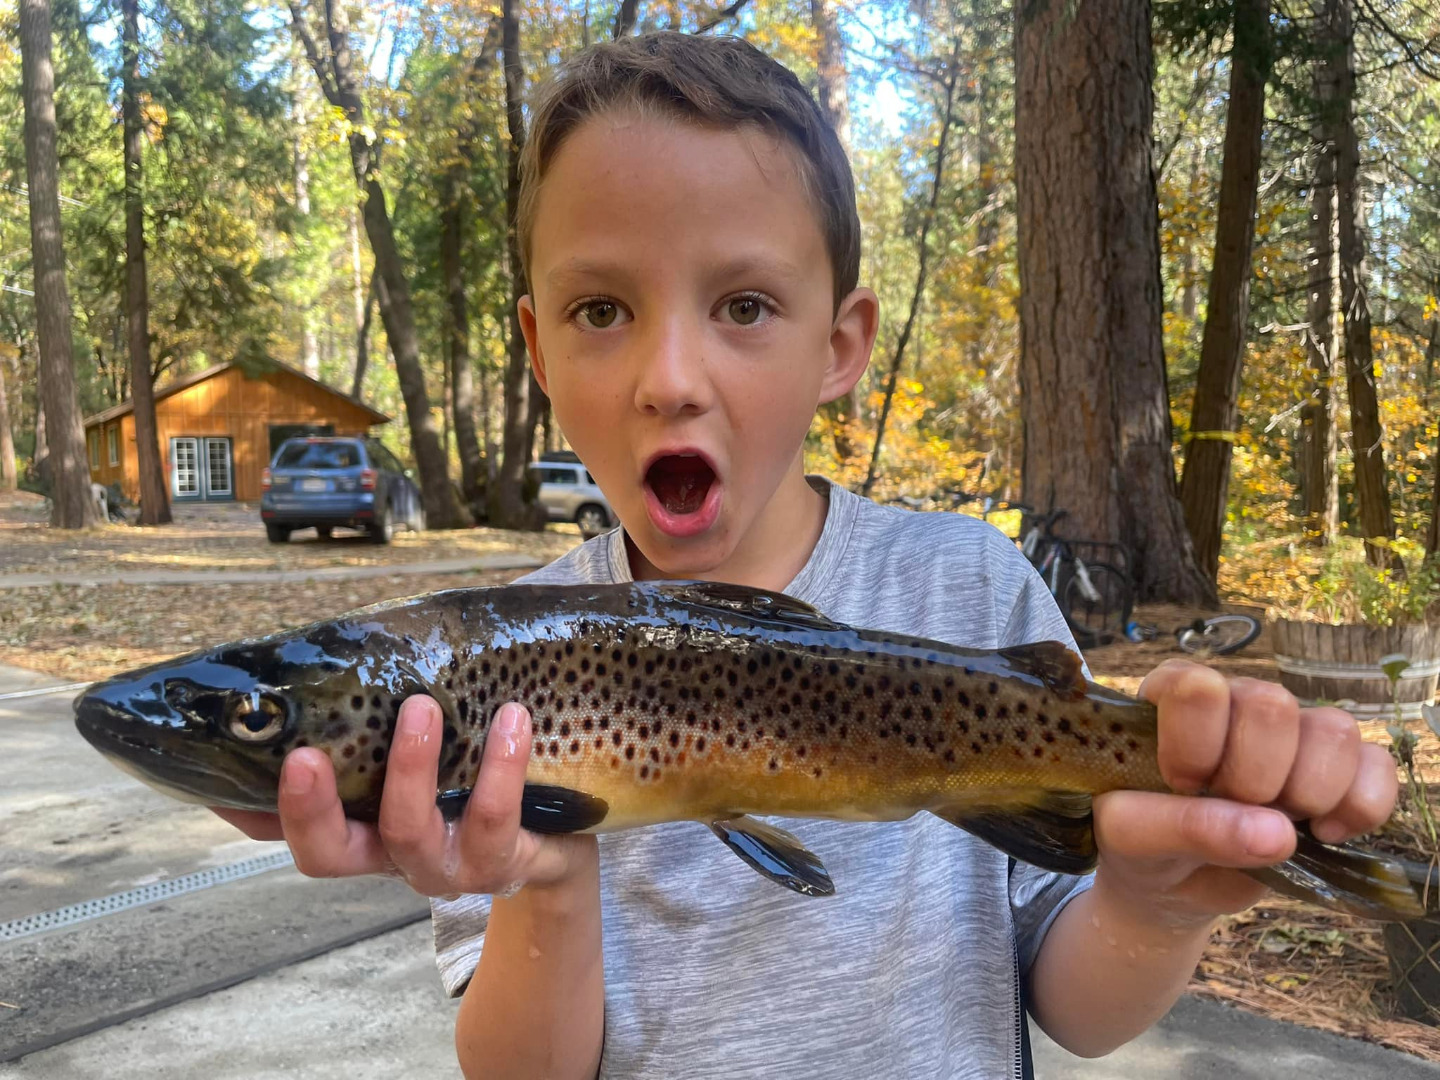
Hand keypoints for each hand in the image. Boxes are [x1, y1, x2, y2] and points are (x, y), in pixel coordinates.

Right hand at [211, 697, 595, 897]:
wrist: (564, 830)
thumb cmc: (476, 766)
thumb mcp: (426, 737)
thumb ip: (379, 704)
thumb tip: (343, 640)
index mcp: (356, 822)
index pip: (279, 826)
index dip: (245, 805)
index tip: (214, 771)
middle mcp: (388, 853)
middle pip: (326, 855)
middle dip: (308, 809)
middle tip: (304, 756)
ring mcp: (443, 865)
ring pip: (409, 832)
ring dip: (411, 768)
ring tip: (423, 707)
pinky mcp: (501, 862)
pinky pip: (493, 821)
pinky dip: (499, 768)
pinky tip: (511, 720)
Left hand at [1090, 660, 1397, 926]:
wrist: (1173, 883)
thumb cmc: (1141, 844)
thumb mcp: (1131, 836)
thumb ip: (1183, 826)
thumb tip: (1277, 833)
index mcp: (1170, 696)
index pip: (1199, 689)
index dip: (1196, 746)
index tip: (1181, 785)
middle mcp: (1235, 699)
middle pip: (1273, 706)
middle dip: (1253, 779)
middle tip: (1227, 810)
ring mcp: (1292, 731)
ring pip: (1334, 730)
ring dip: (1307, 794)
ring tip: (1272, 826)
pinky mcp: (1337, 768)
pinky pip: (1377, 766)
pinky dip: (1360, 808)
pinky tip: (1323, 834)